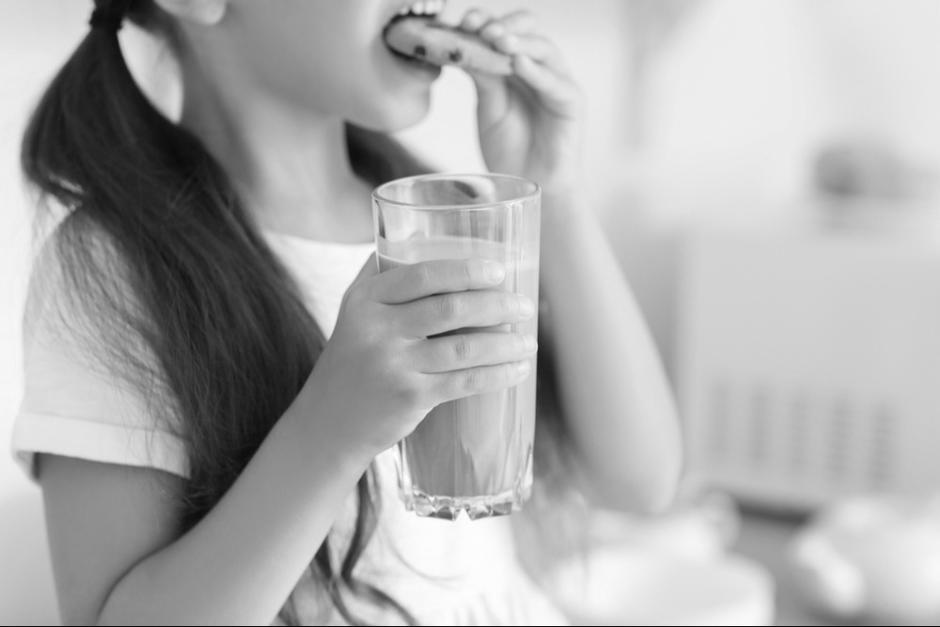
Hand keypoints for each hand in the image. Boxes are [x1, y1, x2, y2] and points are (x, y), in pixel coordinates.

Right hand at [300, 255, 537, 463]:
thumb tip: (419, 229)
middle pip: (450, 309)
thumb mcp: (355, 310)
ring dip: (505, 344)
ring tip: (529, 341)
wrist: (329, 422)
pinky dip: (497, 375)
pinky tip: (517, 369)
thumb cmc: (354, 358)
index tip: (499, 271)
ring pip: (463, 348)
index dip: (466, 271)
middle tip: (526, 305)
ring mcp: (393, 365)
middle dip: (497, 305)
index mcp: (366, 299)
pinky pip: (464, 382)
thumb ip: (382, 272)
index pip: (423, 275)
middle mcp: (377, 329)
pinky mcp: (409, 397)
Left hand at [458, 8, 582, 196]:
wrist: (533, 186)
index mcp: (514, 65)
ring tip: (497, 39)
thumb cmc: (512, 149)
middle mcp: (538, 67)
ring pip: (543, 49)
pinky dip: (537, 72)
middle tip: (477, 28)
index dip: (481, 22)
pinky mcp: (571, 102)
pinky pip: (556, 82)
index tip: (456, 23)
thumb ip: (482, 78)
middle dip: (501, 25)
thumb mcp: (488, 109)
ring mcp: (557, 81)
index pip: (502, 30)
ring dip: (519, 41)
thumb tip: (462, 47)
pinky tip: (519, 64)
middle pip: (526, 29)